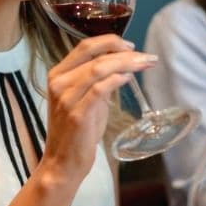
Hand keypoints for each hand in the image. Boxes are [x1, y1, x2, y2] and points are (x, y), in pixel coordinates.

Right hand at [41, 35, 156, 177]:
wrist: (63, 163)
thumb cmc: (76, 131)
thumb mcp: (85, 98)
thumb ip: (98, 80)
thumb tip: (122, 64)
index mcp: (58, 74)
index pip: (85, 46)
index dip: (110, 41)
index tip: (131, 46)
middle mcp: (59, 82)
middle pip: (93, 54)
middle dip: (123, 51)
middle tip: (146, 56)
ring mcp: (66, 98)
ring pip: (98, 69)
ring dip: (126, 63)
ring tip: (144, 65)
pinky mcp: (77, 114)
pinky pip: (99, 89)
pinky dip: (116, 80)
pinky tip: (128, 78)